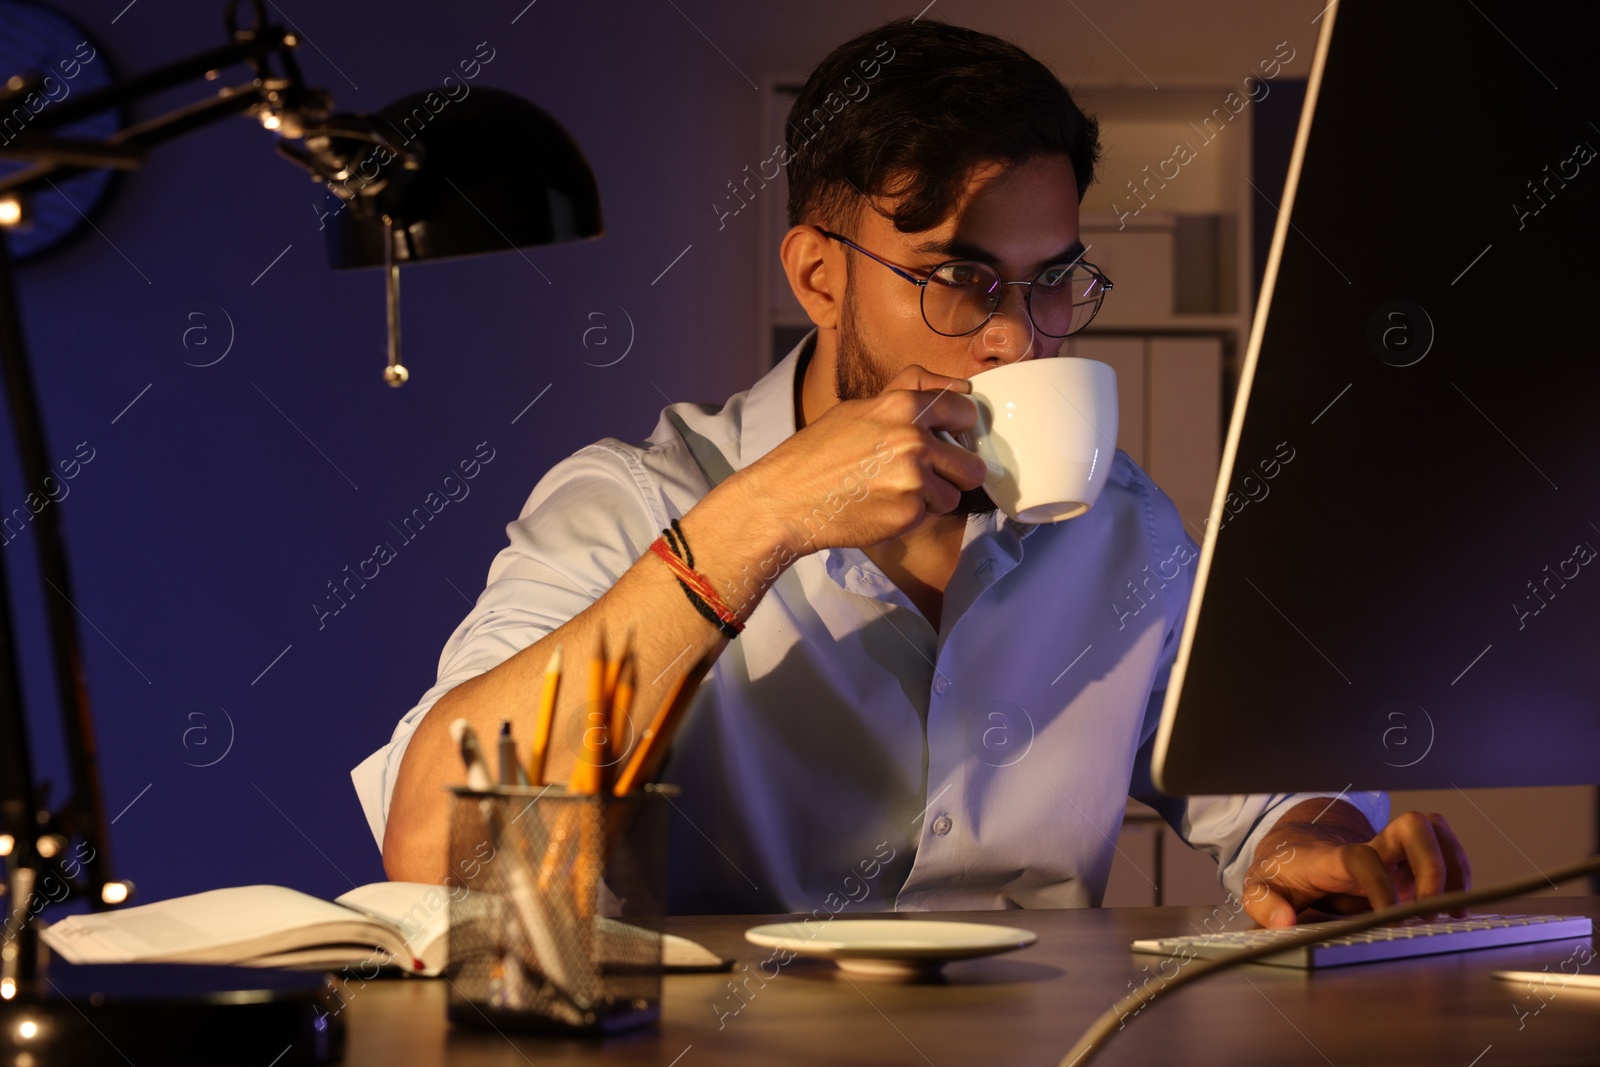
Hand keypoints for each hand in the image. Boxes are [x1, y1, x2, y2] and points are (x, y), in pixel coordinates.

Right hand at [734, 364, 990, 554]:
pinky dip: (911, 516)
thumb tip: (956, 388)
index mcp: (903, 406)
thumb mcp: (859, 409)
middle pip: (972, 465)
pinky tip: (881, 508)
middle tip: (929, 477)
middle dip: (955, 474)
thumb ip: (907, 396)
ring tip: (895, 493)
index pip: (966, 412)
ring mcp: (913, 479)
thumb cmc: (818, 453)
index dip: (960, 429)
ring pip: (953, 495)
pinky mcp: (908, 513)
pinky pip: (930, 517)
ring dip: (932, 499)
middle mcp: (914, 440)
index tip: (951, 439)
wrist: (786, 499)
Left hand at [1240, 802, 1471, 927]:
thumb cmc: (1280, 870)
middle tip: (1431, 908)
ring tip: (1454, 908)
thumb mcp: (1259, 888)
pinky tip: (1455, 902)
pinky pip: (1442, 846)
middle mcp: (1367, 845)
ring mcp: (1389, 850)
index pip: (1361, 858)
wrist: (1291, 849)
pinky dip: (1458, 870)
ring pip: (1433, 831)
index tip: (1393, 917)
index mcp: (1331, 857)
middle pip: (1412, 827)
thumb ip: (1264, 905)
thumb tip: (1284, 922)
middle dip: (1433, 865)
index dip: (1380, 885)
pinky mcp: (1405, 860)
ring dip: (1454, 866)